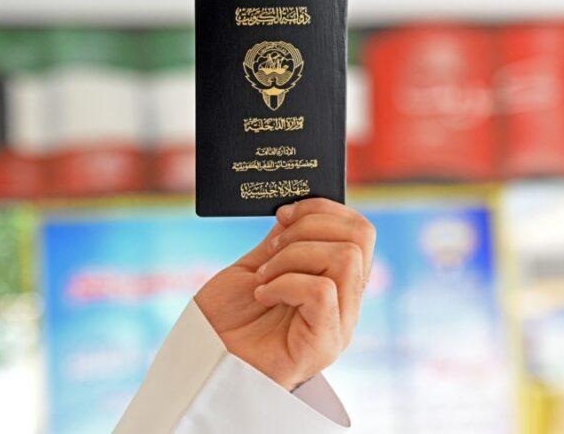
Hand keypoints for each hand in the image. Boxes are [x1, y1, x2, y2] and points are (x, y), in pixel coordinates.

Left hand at [194, 198, 375, 389]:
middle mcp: (347, 303)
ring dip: (294, 256)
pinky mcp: (324, 345)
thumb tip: (302, 207)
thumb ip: (286, 240)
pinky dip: (286, 282)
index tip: (282, 215)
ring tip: (265, 276)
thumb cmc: (227, 317)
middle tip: (272, 248)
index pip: (360, 230)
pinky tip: (263, 294)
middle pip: (361, 237)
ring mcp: (339, 326)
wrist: (203, 355)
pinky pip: (323, 291)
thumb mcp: (259, 263)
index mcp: (337, 282)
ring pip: (346, 258)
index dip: (323, 208)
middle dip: (309, 226)